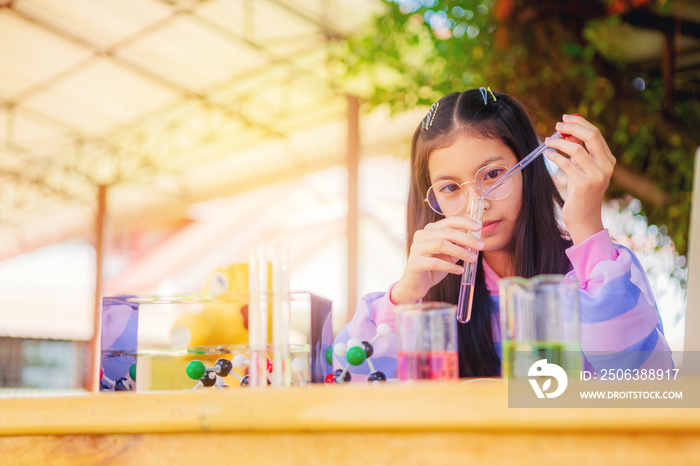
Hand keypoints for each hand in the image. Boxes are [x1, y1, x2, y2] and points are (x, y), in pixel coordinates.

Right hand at [390, 216, 483, 303]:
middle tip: (481, 246)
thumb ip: (459, 247)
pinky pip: (435, 262)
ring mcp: (416, 248)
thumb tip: (476, 241)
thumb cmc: (433, 268)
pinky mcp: (415, 263)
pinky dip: (450, 266)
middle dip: (466, 238)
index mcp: (430, 230)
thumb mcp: (449, 255)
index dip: (465, 222)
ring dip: (460, 252)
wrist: (415, 285)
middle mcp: (421, 235)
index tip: (479, 227)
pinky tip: (460, 270)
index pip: (449, 221)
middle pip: (447, 232)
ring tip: (472, 259)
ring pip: (441, 245)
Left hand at [544, 114, 615, 243]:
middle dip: (572, 127)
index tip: (565, 118)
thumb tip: (566, 131)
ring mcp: (597, 176)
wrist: (584, 219)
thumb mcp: (582, 170)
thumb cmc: (580, 193)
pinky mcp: (584, 185)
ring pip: (577, 149)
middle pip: (591, 136)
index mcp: (608, 160)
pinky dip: (554, 156)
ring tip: (547, 141)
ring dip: (559, 142)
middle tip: (556, 125)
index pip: (595, 134)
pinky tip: (547, 154)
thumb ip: (579, 151)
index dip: (579, 123)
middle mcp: (606, 166)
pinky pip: (566, 164)